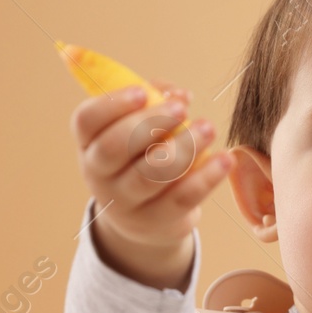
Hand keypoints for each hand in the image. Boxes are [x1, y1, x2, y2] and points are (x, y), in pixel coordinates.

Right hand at [70, 78, 233, 289]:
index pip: (86, 121)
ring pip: (149, 175)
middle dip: (149, 123)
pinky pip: (181, 198)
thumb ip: (155, 101)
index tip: (142, 91)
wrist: (144, 217)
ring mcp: (124, 202)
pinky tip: (224, 159)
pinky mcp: (155, 221)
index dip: (112, 104)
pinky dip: (205, 177)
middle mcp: (99, 175)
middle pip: (114, 147)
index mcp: (89, 143)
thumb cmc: (141, 156)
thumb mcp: (138, 128)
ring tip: (208, 128)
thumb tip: (179, 95)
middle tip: (181, 109)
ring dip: (182, 148)